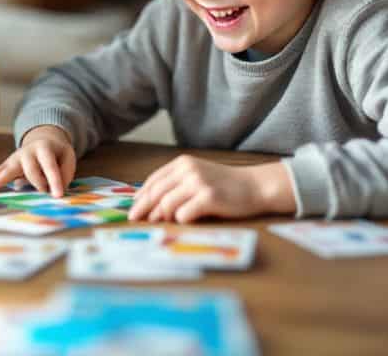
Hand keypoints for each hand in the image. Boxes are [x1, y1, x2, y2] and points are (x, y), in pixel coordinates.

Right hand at [0, 125, 75, 197]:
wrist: (43, 139)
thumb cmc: (57, 153)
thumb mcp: (67, 158)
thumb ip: (64, 174)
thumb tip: (54, 192)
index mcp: (44, 148)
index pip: (49, 166)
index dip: (55, 180)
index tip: (58, 195)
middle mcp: (27, 152)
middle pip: (29, 168)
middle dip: (36, 182)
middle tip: (41, 194)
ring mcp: (14, 158)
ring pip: (6, 170)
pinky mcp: (7, 165)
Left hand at [128, 156, 294, 223]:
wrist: (255, 186)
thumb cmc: (224, 185)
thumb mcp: (197, 177)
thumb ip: (176, 185)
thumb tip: (150, 205)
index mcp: (182, 163)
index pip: (153, 181)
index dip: (140, 196)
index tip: (132, 209)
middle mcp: (188, 170)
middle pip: (156, 192)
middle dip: (143, 208)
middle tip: (135, 221)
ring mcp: (198, 183)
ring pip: (166, 203)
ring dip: (160, 216)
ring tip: (159, 223)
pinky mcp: (209, 197)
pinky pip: (184, 213)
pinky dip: (180, 219)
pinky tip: (183, 221)